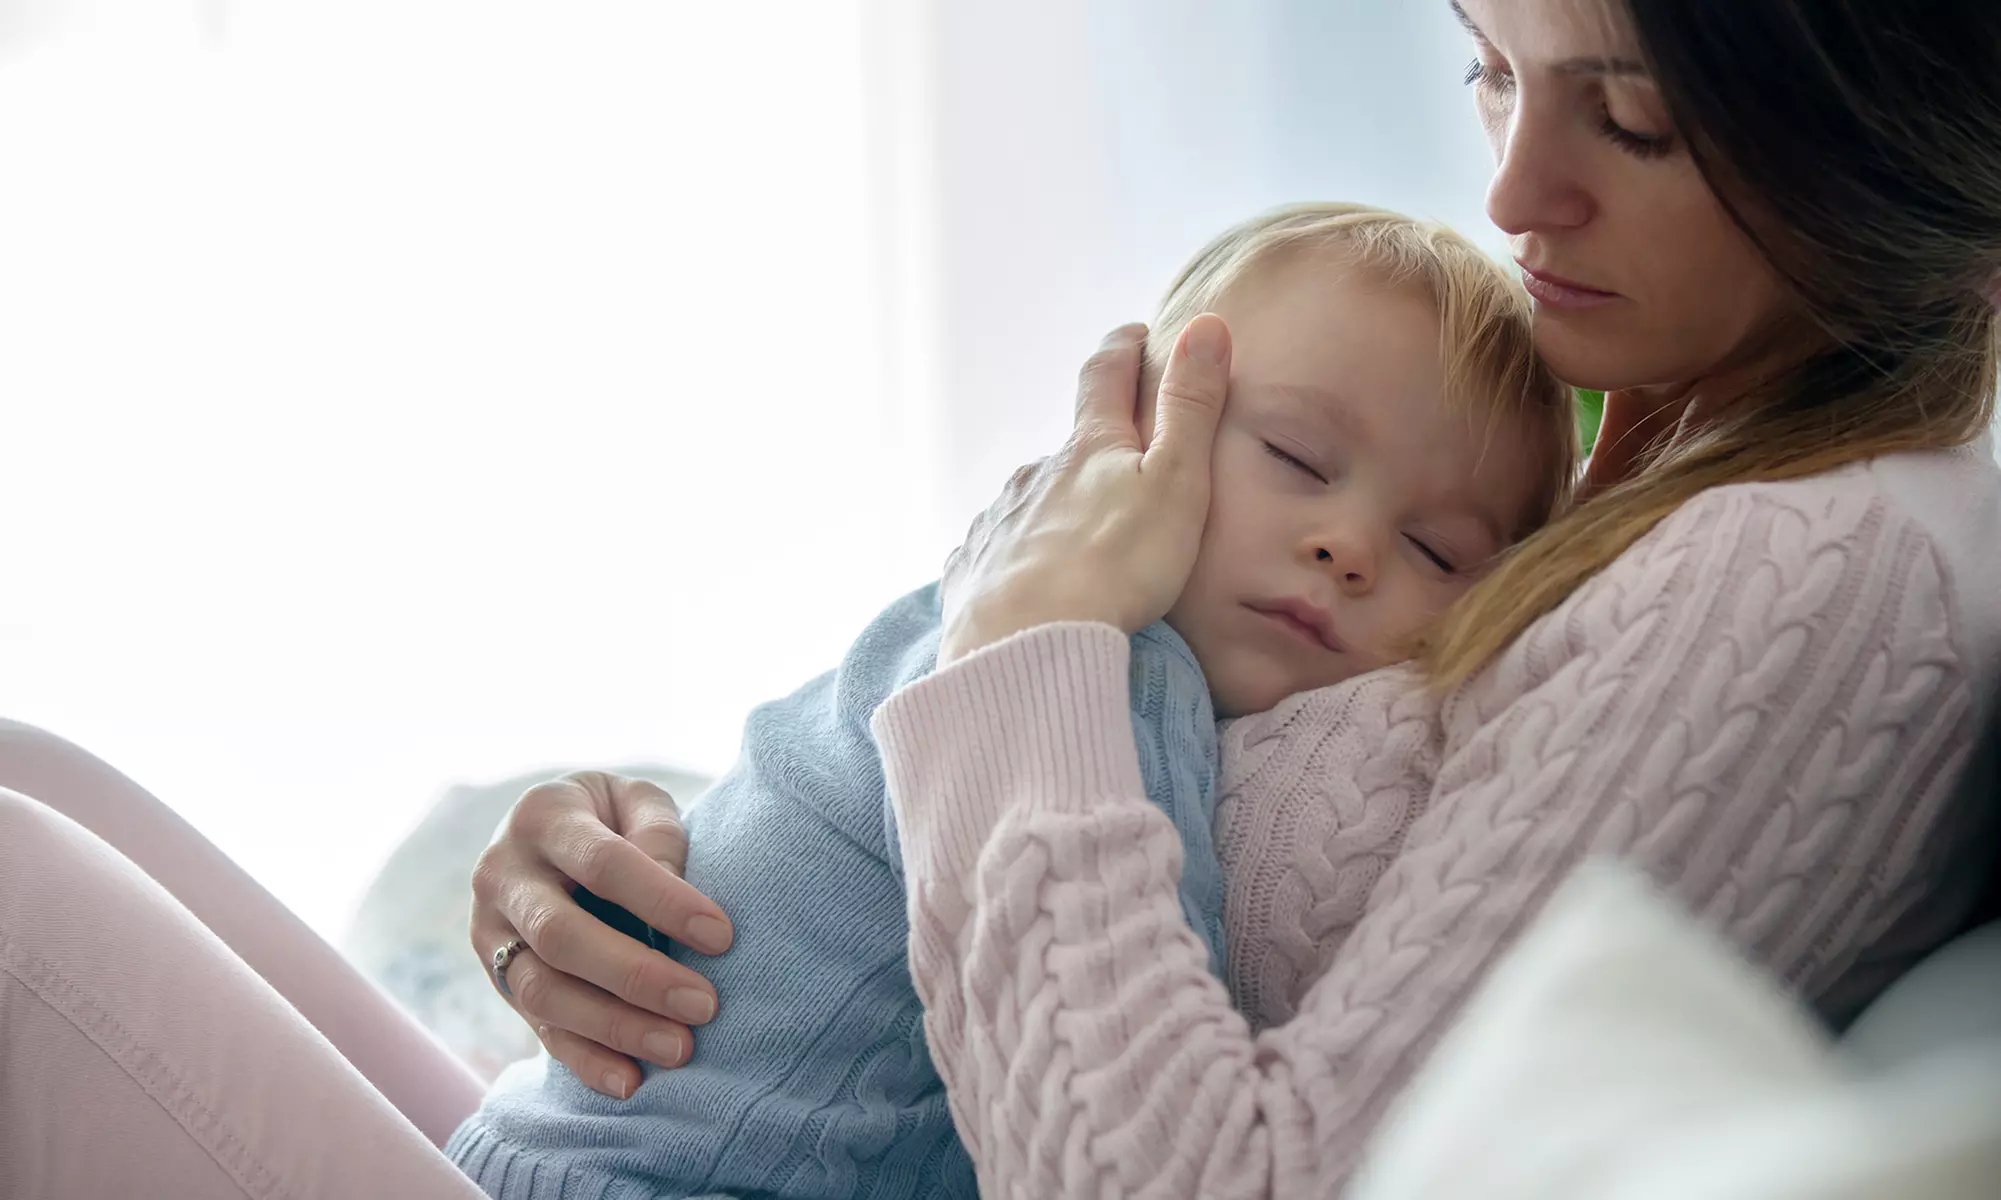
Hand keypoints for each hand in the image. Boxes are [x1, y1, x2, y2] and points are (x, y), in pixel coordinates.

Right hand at [469, 770, 733, 1099]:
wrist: (547, 834)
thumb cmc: (612, 817)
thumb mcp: (636, 800)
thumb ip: (658, 833)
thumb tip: (676, 887)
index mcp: (542, 816)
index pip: (603, 864)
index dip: (663, 902)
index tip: (722, 936)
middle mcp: (502, 875)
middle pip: (562, 936)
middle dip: (636, 977)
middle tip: (704, 1006)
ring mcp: (490, 932)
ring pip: (542, 991)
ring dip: (613, 1027)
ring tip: (679, 1048)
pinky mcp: (496, 980)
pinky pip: (536, 1028)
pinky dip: (583, 1060)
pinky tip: (630, 1082)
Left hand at [939, 315, 1231, 665]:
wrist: (1026, 643)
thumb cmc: (1116, 566)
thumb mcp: (1175, 482)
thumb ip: (1190, 408)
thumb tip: (1207, 324)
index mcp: (1089, 450)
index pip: (1106, 377)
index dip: (1123, 349)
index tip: (1134, 334)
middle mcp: (1035, 474)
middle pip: (1066, 448)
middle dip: (1090, 448)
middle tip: (1117, 460)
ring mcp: (998, 521)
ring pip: (1029, 501)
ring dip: (1053, 507)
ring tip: (1077, 536)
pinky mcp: (974, 571)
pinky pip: (997, 553)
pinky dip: (1017, 557)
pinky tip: (1025, 580)